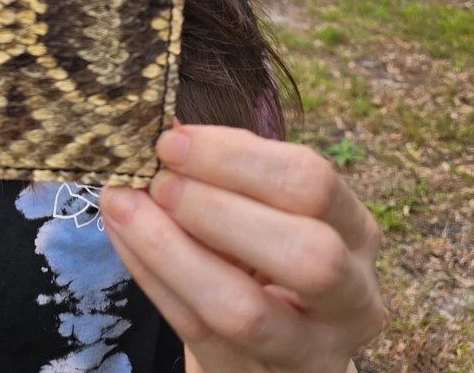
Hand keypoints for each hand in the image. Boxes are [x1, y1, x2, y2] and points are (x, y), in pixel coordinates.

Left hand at [99, 123, 384, 372]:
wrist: (270, 345)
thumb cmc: (264, 253)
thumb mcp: (265, 208)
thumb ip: (228, 173)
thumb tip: (166, 129)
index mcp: (356, 233)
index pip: (314, 183)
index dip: (237, 156)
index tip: (172, 139)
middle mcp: (352, 298)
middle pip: (305, 253)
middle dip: (216, 208)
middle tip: (157, 179)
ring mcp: (311, 353)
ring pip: (244, 310)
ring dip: (169, 248)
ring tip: (122, 204)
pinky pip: (198, 333)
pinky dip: (151, 277)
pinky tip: (122, 235)